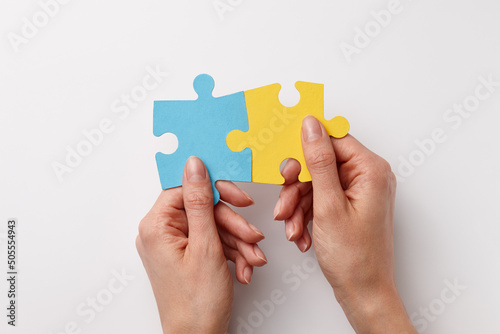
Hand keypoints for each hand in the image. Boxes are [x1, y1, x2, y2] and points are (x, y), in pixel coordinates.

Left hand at [136, 156, 266, 332]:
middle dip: (233, 224)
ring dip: (237, 241)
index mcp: (156, 226)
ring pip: (212, 226)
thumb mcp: (205, 245)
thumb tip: (194, 164)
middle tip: (252, 236)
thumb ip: (200, 201)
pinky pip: (212, 242)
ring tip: (252, 260)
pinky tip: (244, 268)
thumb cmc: (196, 302)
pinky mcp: (186, 255)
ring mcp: (174, 244)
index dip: (215, 190)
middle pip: (203, 209)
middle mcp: (161, 232)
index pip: (185, 188)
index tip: (239, 196)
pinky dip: (231, 252)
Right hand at [274, 116, 415, 332]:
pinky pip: (320, 199)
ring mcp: (358, 192)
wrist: (363, 293)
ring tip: (291, 228)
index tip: (288, 167)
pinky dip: (306, 215)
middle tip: (284, 205)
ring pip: (315, 184)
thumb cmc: (354, 257)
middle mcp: (367, 177)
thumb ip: (318, 162)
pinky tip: (301, 234)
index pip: (333, 139)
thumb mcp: (328, 205)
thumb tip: (311, 125)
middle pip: (320, 164)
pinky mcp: (349, 206)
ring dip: (297, 205)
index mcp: (370, 170)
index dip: (305, 151)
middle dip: (297, 187)